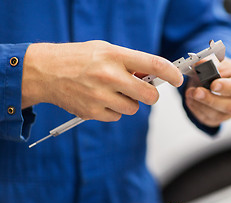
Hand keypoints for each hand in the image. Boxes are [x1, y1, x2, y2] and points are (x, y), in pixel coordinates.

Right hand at [21, 40, 182, 120]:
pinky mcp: (93, 112)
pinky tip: (100, 99)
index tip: (178, 79)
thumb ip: (129, 62)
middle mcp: (109, 76)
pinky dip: (113, 111)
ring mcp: (101, 96)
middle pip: (149, 96)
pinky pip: (117, 117)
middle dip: (151, 96)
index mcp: (115, 56)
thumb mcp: (105, 50)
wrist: (45, 72)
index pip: (154, 65)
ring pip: (133, 109)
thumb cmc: (76, 59)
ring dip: (128, 103)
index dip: (171, 73)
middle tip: (144, 91)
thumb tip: (152, 76)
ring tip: (111, 92)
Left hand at [185, 58, 230, 126]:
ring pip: (217, 115)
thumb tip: (200, 63)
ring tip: (189, 93)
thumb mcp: (217, 62)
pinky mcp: (219, 119)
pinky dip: (196, 109)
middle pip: (230, 106)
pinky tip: (191, 100)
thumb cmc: (221, 71)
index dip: (227, 87)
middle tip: (196, 92)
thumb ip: (209, 62)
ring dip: (200, 105)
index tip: (213, 84)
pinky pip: (208, 119)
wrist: (214, 80)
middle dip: (211, 100)